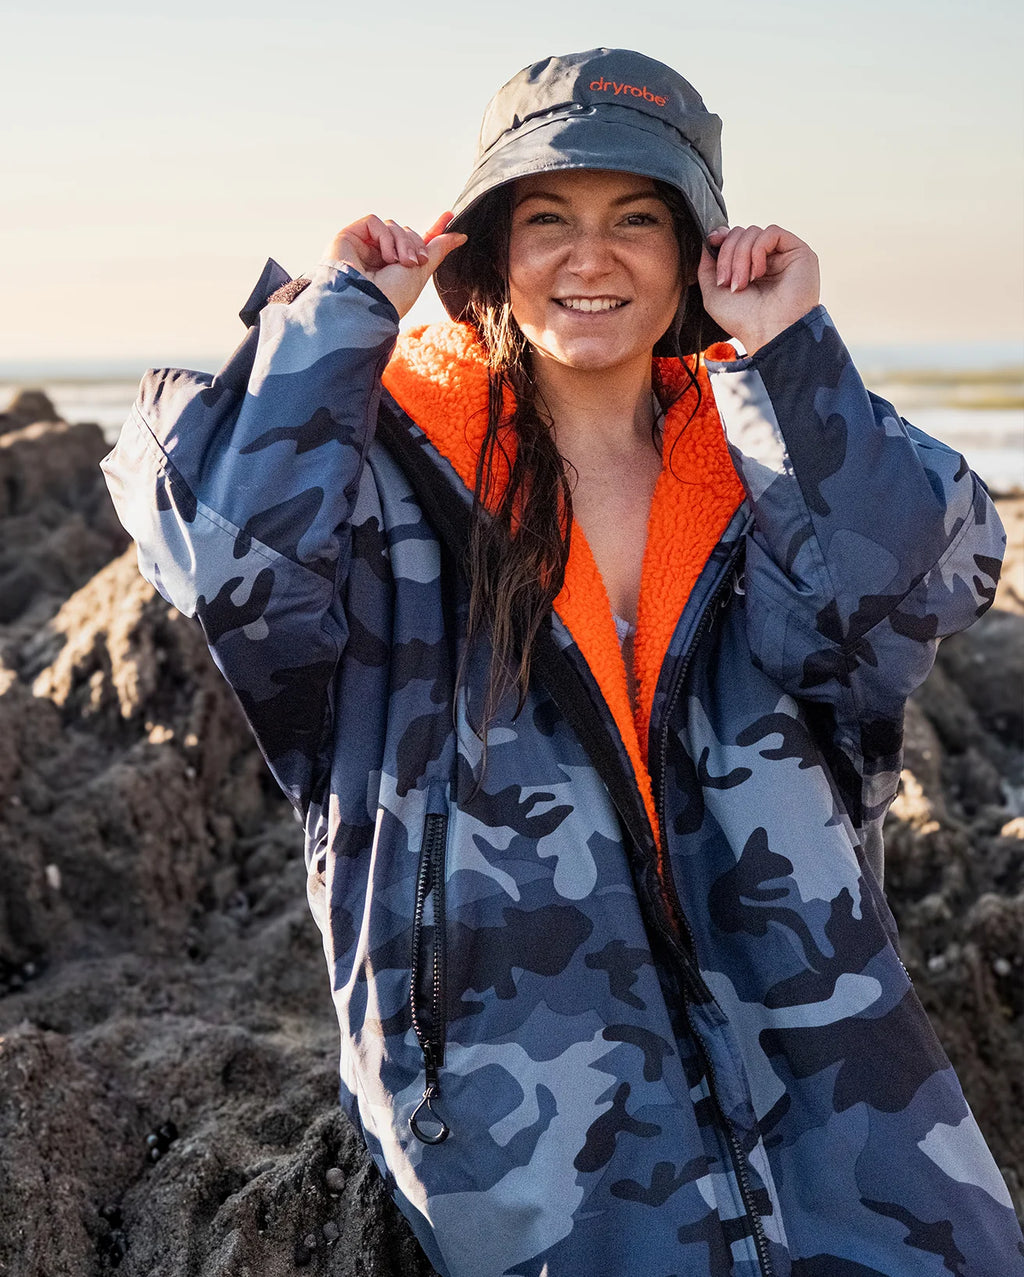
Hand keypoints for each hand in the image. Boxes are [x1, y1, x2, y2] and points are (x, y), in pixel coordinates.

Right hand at [325, 213, 466, 318]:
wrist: (368, 305)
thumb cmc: (393, 296)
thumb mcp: (423, 270)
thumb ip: (438, 248)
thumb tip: (460, 236)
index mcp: (395, 267)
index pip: (414, 243)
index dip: (432, 230)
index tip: (449, 215)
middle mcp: (378, 257)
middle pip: (405, 232)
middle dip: (413, 245)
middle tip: (413, 263)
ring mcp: (363, 247)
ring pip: (392, 227)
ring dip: (401, 243)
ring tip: (397, 263)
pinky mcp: (348, 238)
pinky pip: (373, 222)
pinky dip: (384, 237)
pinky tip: (384, 256)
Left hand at [697, 224, 819, 354]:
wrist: (768, 333)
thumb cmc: (743, 320)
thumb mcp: (713, 294)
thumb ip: (707, 267)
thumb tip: (709, 241)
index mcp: (749, 268)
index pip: (734, 239)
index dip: (721, 238)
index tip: (712, 242)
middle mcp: (766, 260)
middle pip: (740, 233)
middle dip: (727, 255)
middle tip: (728, 282)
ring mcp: (782, 255)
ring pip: (753, 232)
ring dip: (740, 257)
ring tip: (743, 283)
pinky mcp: (797, 251)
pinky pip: (772, 232)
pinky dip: (758, 250)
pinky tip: (758, 273)